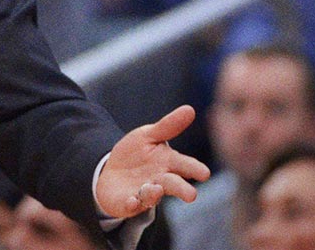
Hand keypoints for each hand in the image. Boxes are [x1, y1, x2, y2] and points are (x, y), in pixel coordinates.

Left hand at [96, 105, 210, 218]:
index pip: (185, 165)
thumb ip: (168, 126)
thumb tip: (190, 109)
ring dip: (154, 193)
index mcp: (169, 163)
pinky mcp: (128, 202)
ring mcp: (145, 193)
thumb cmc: (137, 153)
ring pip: (153, 196)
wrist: (111, 171)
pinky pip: (131, 205)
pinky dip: (132, 203)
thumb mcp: (148, 136)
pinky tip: (131, 200)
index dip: (194, 169)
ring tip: (156, 189)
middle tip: (191, 195)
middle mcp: (160, 180)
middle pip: (174, 185)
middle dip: (182, 189)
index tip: (204, 173)